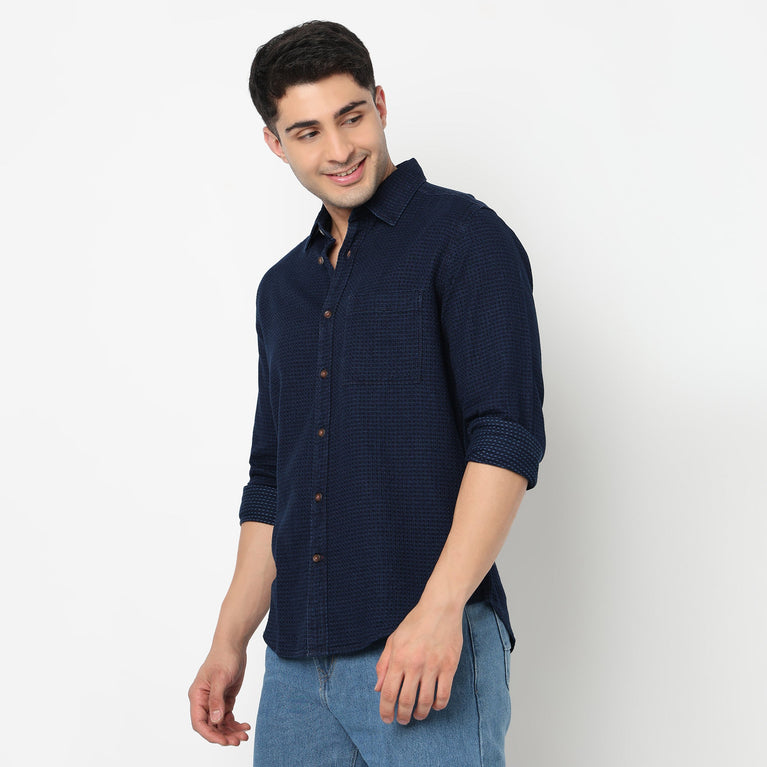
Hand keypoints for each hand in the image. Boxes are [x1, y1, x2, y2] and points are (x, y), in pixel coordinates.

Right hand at [189, 647, 250, 745]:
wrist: (234, 645)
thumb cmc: (224, 657)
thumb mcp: (220, 678)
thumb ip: (217, 700)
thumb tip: (215, 721)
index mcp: (197, 696)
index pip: (199, 722)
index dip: (210, 734)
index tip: (223, 741)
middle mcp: (204, 701)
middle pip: (211, 726)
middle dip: (223, 735)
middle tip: (238, 740)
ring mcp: (215, 701)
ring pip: (220, 724)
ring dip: (231, 731)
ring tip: (244, 735)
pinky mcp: (225, 699)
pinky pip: (228, 717)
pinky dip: (235, 723)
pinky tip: (245, 726)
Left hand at [374, 600, 462, 724]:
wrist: (440, 608)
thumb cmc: (415, 622)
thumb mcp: (394, 639)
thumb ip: (384, 664)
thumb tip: (377, 688)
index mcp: (398, 658)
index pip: (388, 693)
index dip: (385, 710)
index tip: (387, 719)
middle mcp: (414, 665)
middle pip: (406, 701)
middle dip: (402, 716)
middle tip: (403, 720)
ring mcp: (433, 667)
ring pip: (425, 702)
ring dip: (420, 714)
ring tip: (418, 715)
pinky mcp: (449, 667)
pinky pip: (443, 695)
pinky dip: (438, 706)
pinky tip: (435, 706)